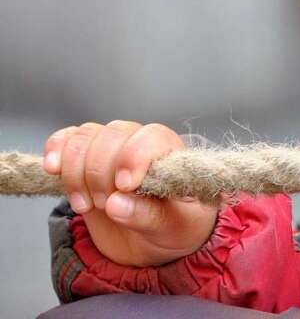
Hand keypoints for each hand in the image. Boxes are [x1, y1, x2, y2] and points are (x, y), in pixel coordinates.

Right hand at [43, 121, 218, 266]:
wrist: (153, 238)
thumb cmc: (173, 226)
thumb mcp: (172, 229)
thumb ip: (148, 216)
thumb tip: (116, 205)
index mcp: (170, 155)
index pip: (151, 137)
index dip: (132, 157)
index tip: (124, 186)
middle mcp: (141, 143)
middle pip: (113, 135)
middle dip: (100, 173)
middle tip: (103, 206)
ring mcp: (112, 148)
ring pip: (86, 136)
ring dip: (76, 171)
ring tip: (85, 206)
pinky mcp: (86, 158)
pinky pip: (68, 139)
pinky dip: (56, 149)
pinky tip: (53, 170)